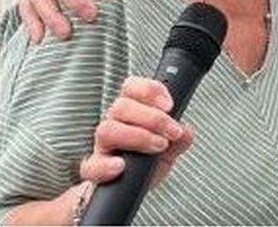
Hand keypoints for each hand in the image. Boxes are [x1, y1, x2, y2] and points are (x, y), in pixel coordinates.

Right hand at [79, 77, 193, 187]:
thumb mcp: (170, 149)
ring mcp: (102, 147)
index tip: (169, 105)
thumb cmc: (148, 163)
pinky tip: (121, 166)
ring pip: (107, 130)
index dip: (150, 91)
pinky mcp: (95, 170)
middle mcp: (115, 125)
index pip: (131, 88)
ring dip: (138, 137)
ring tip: (159, 146)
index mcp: (131, 113)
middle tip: (173, 132)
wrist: (131, 190)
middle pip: (121, 106)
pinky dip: (106, 166)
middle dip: (153, 118)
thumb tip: (186, 132)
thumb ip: (180, 139)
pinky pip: (91, 166)